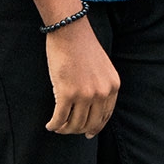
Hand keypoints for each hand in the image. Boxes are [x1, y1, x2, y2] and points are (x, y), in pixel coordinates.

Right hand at [44, 17, 120, 137]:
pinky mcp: (67, 94)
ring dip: (64, 129)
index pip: (105, 116)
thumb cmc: (82, 45)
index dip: (95, 127)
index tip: (87, 133)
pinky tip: (50, 125)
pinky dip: (54, 125)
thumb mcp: (102, 67)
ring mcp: (85, 94)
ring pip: (74, 124)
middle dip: (78, 130)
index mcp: (113, 86)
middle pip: (90, 123)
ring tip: (57, 127)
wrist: (70, 30)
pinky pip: (59, 119)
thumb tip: (92, 111)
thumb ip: (101, 86)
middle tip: (68, 130)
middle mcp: (102, 93)